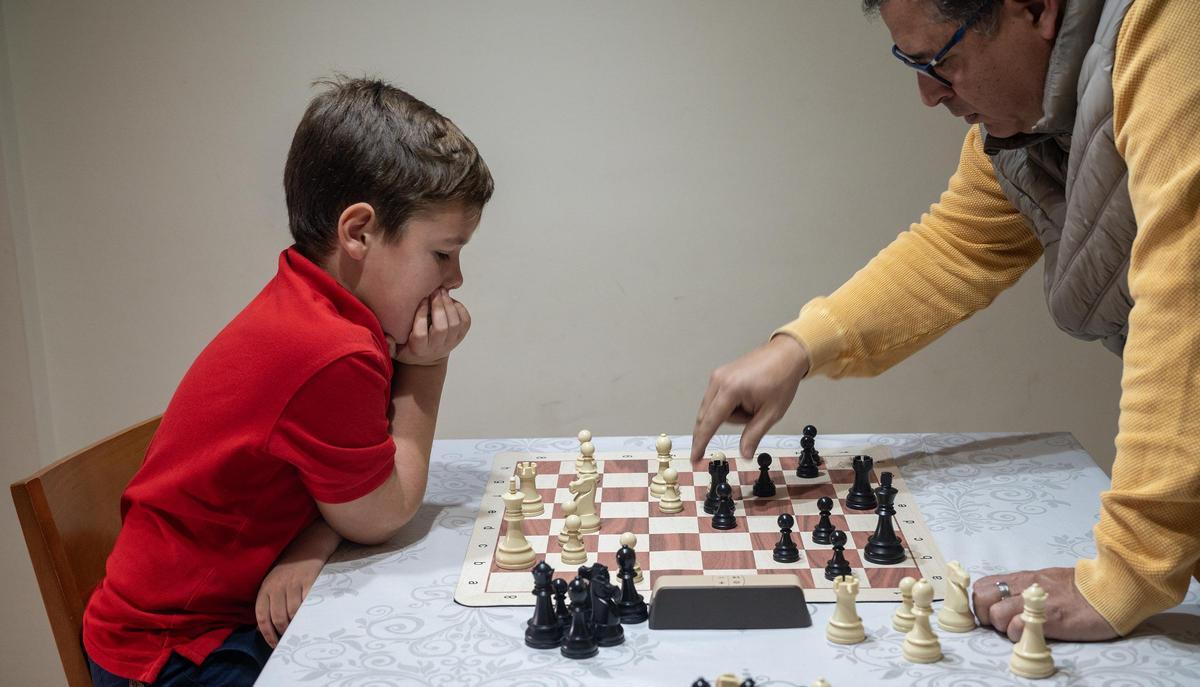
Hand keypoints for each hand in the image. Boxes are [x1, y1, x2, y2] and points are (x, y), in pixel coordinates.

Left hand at [254, 552, 324, 647]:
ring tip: (300, 629)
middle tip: (290, 638)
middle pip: (278, 617)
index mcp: (265, 589)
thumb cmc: (288, 571)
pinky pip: (307, 602)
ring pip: (293, 612)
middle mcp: (277, 586)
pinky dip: (308, 612)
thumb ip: (268, 604)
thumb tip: (262, 629)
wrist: (306, 548)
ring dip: (297, 624)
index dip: (267, 634)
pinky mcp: (308, 580)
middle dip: (284, 631)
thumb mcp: (272, 584)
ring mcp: (293, 583)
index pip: (262, 617)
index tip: (274, 644)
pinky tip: (310, 617)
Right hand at [391, 288, 469, 365]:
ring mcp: (451, 342)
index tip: (420, 300)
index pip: (421, 334)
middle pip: (441, 328)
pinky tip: (451, 300)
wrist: (429, 358)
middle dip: (438, 306)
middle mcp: (437, 347)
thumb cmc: (408, 348)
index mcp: (419, 349)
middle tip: (434, 290)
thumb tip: (387, 337)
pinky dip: (460, 308)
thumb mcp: (395, 349)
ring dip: (449, 305)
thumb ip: (388, 343)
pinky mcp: (461, 336)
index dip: (421, 316)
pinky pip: (465, 321)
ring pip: (454, 324)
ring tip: (442, 291)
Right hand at [691, 334, 809, 463]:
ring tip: (756, 403)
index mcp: (731, 390)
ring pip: (714, 408)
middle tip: (755, 415)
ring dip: (732, 413)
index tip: (694, 459)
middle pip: (710, 416)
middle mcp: (718, 381)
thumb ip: (754, 435)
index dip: (701, 443)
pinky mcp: (720, 374)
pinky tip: (748, 398)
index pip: (710, 422)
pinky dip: (730, 405)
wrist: (786, 354)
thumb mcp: (771, 413)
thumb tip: (743, 456)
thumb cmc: (782, 380)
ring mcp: (717, 375)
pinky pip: (717, 399)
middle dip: (732, 421)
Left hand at [972, 566, 1117, 641]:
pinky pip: (1018, 628)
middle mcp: (1024, 587)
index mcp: (1023, 578)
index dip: (981, 602)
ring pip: (996, 615)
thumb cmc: (1080, 588)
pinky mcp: (1048, 620)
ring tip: (1019, 630)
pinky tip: (1033, 636)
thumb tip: (1005, 598)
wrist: (1110, 592)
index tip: (990, 612)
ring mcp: (1035, 603)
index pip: (983, 586)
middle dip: (985, 615)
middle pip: (982, 599)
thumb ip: (1025, 588)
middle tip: (1001, 624)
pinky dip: (1019, 636)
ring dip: (1002, 628)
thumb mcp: (1046, 580)